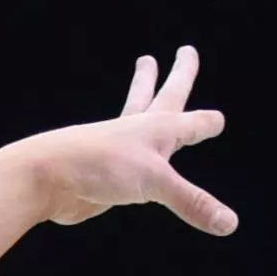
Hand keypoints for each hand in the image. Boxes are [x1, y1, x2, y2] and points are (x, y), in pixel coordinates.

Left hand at [15, 50, 236, 236]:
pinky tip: (125, 146)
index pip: (193, 123)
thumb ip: (192, 202)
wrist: (46, 177)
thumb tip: (230, 224)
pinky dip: (126, 146)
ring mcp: (117, 149)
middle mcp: (137, 132)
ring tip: (146, 67)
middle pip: (164, 96)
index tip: (217, 120)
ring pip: (136, 111)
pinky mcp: (100, 169)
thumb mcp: (154, 183)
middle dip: (178, 75)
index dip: (206, 124)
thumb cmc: (99, 167)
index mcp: (156, 128)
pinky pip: (120, 154)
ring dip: (144, 90)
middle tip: (186, 50)